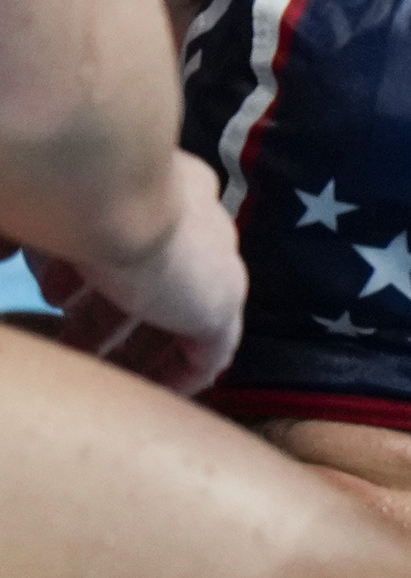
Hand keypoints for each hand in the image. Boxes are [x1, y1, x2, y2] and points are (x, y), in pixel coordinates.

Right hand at [33, 151, 244, 393]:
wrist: (102, 185)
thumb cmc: (58, 189)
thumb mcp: (39, 212)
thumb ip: (21, 232)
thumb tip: (3, 250)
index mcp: (166, 188)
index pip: (142, 240)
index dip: (93, 276)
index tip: (54, 298)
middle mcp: (201, 219)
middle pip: (158, 282)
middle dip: (106, 318)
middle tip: (64, 343)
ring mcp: (218, 263)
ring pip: (178, 318)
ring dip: (132, 349)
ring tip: (87, 371)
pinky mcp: (221, 303)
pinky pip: (206, 352)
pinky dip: (175, 374)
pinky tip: (141, 393)